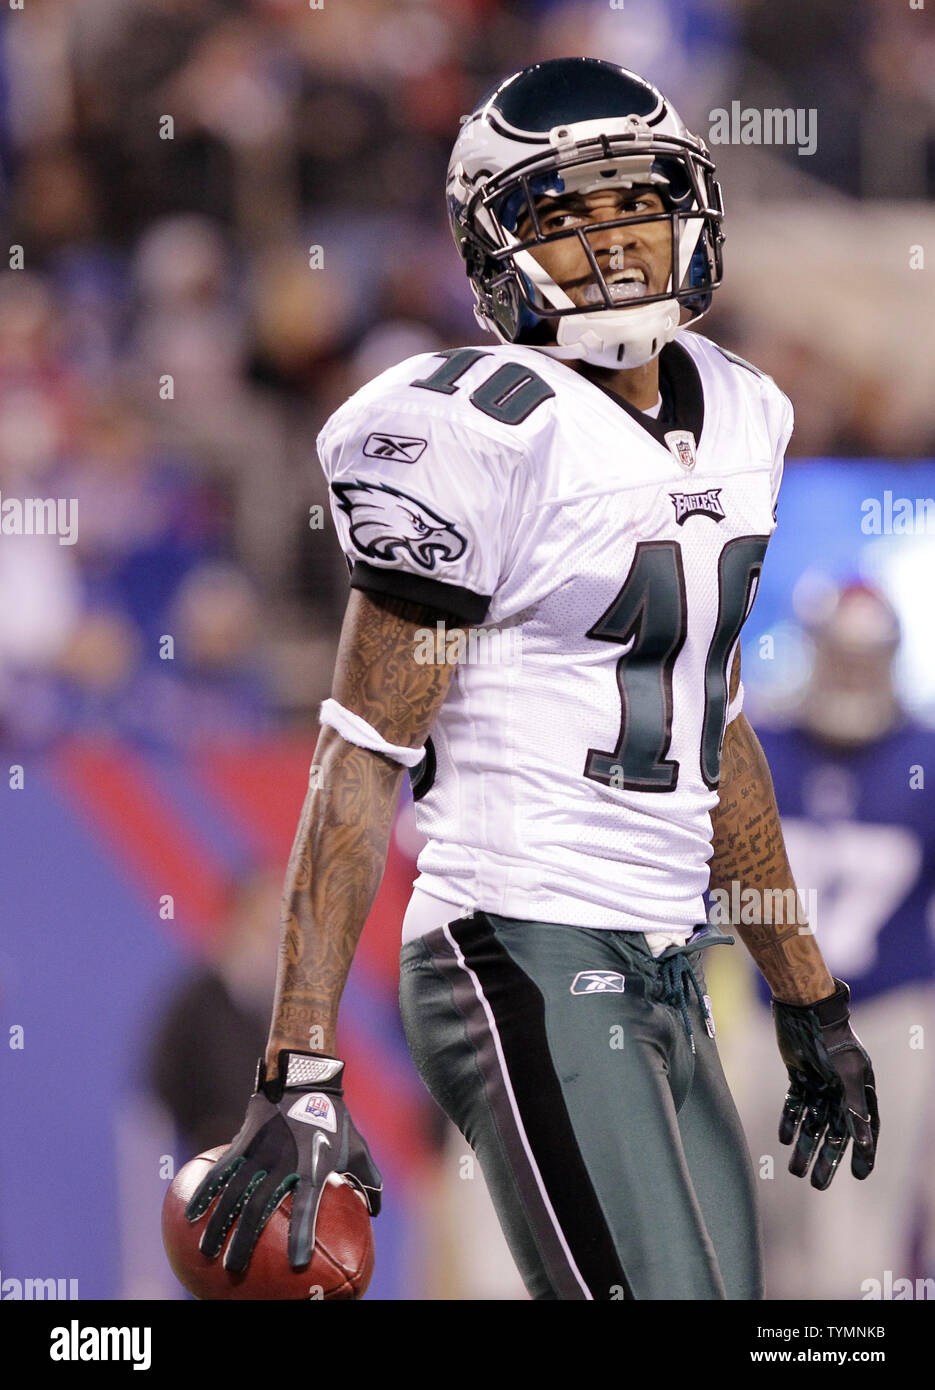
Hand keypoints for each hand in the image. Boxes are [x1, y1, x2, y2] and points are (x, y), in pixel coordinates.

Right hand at [185, 1051, 381, 1271]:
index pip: (307, 1205)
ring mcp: (261, 1148)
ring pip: (235, 1191)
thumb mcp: (358, 1148)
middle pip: (260, 1206)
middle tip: (234, 1269)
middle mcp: (284, 1159)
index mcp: (313, 1165)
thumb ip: (369, 1180)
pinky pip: (222, 1169)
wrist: (307, 1075)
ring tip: (207, 1251)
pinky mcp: (245, 1139)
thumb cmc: (335, 1118)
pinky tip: (191, 1214)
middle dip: (245, 1240)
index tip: (297, 1263)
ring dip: (219, 1223)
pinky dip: (206, 1191)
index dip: (302, 1234)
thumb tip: (375, 1211)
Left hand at [772, 978, 878, 1189]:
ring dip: (804, 1146)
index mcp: (860, 1090)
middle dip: (827, 1158)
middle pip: (835, 1132)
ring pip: (812, 1123)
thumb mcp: (847, 1076)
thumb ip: (855, 1108)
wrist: (805, 1010)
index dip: (863, 1152)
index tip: (859, 1176)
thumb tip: (865, 1142)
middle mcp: (841, 1090)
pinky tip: (784, 1139)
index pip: (864, 1128)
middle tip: (818, 1184)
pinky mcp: (799, 1076)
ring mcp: (819, 1084)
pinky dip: (790, 1121)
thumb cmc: (831, 1041)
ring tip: (794, 1171)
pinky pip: (796, 1105)